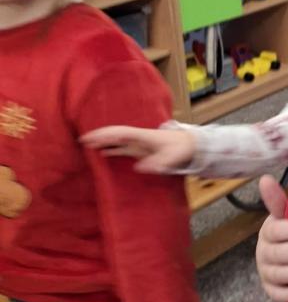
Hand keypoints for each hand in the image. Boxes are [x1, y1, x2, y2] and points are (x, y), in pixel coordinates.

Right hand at [80, 125, 195, 173]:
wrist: (191, 144)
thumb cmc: (182, 148)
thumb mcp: (173, 156)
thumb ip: (159, 162)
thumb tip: (141, 167)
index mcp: (143, 136)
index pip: (120, 133)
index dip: (105, 135)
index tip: (90, 137)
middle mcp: (138, 137)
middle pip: (115, 134)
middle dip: (99, 136)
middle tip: (82, 139)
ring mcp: (138, 143)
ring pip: (116, 140)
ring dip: (103, 141)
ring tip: (86, 144)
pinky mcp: (140, 149)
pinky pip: (122, 147)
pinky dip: (111, 148)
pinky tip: (103, 152)